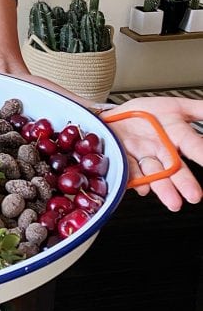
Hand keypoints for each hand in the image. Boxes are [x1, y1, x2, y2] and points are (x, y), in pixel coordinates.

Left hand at [105, 96, 202, 210]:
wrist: (116, 118)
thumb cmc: (147, 115)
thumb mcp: (176, 107)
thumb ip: (200, 110)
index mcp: (177, 136)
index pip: (194, 145)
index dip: (202, 154)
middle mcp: (162, 151)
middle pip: (175, 168)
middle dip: (184, 182)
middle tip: (194, 196)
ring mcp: (143, 157)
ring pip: (154, 174)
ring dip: (163, 188)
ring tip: (173, 202)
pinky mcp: (124, 160)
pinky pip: (129, 170)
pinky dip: (135, 179)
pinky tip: (143, 189)